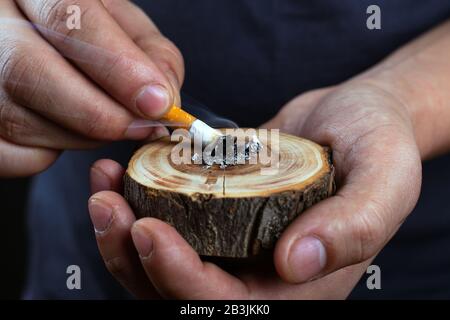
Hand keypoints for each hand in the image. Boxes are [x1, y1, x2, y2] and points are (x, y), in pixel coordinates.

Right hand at [0, 0, 182, 176]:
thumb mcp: (123, 26)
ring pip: (22, 121)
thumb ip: (150, 53)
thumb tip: (164, 98)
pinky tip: (65, 128)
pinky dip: (49, 153)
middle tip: (142, 128)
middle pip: (30, 73)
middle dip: (101, 114)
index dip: (118, 67)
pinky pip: (14, 155)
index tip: (157, 102)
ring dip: (82, 136)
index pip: (69, 20)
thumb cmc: (84, 33)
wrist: (34, 38)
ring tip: (107, 120)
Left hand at [88, 81, 420, 298]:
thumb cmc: (379, 144)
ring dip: (122, 231)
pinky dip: (138, 201)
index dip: (180, 279)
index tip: (148, 228)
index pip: (226, 305)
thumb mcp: (384, 178)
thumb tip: (295, 264)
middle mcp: (260, 275)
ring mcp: (234, 245)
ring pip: (162, 263)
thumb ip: (354, 225)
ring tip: (104, 186)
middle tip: (106, 205)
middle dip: (134, 256)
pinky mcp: (218, 214)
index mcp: (298, 287)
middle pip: (178, 292)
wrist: (356, 117)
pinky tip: (123, 170)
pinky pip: (171, 221)